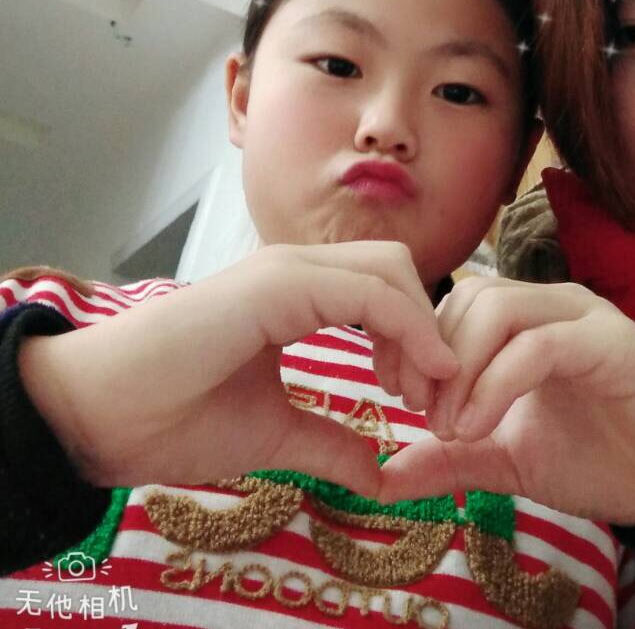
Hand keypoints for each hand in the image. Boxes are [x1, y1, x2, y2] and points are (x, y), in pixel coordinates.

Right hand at [18, 242, 456, 496]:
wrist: (100, 419)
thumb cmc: (176, 418)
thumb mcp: (274, 433)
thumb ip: (329, 442)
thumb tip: (379, 474)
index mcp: (296, 292)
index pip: (383, 288)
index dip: (416, 336)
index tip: (420, 397)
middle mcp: (296, 269)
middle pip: (397, 269)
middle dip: (426, 327)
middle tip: (422, 395)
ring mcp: (285, 270)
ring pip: (389, 270)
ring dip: (420, 329)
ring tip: (413, 393)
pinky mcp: (276, 286)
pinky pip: (365, 291)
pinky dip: (405, 328)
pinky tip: (410, 377)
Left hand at [377, 277, 634, 524]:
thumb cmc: (602, 460)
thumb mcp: (509, 458)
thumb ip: (452, 457)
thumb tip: (385, 474)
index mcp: (529, 320)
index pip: (455, 302)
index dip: (419, 346)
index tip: (401, 402)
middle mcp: (554, 305)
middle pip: (469, 297)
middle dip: (433, 358)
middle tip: (426, 420)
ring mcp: (585, 318)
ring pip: (497, 309)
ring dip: (460, 370)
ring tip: (451, 428)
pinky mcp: (613, 344)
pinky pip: (538, 345)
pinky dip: (496, 384)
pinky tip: (478, 428)